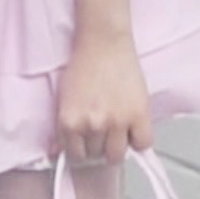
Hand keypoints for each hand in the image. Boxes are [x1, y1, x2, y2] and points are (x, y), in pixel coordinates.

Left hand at [55, 30, 153, 165]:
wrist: (104, 42)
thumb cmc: (84, 65)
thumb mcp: (64, 100)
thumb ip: (63, 128)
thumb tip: (56, 152)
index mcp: (69, 123)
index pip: (74, 156)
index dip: (81, 150)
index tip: (86, 145)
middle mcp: (91, 125)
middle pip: (96, 156)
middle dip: (98, 145)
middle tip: (102, 131)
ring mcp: (116, 122)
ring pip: (117, 154)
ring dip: (117, 144)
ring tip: (117, 129)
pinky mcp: (138, 115)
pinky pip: (143, 143)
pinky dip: (140, 139)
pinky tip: (134, 128)